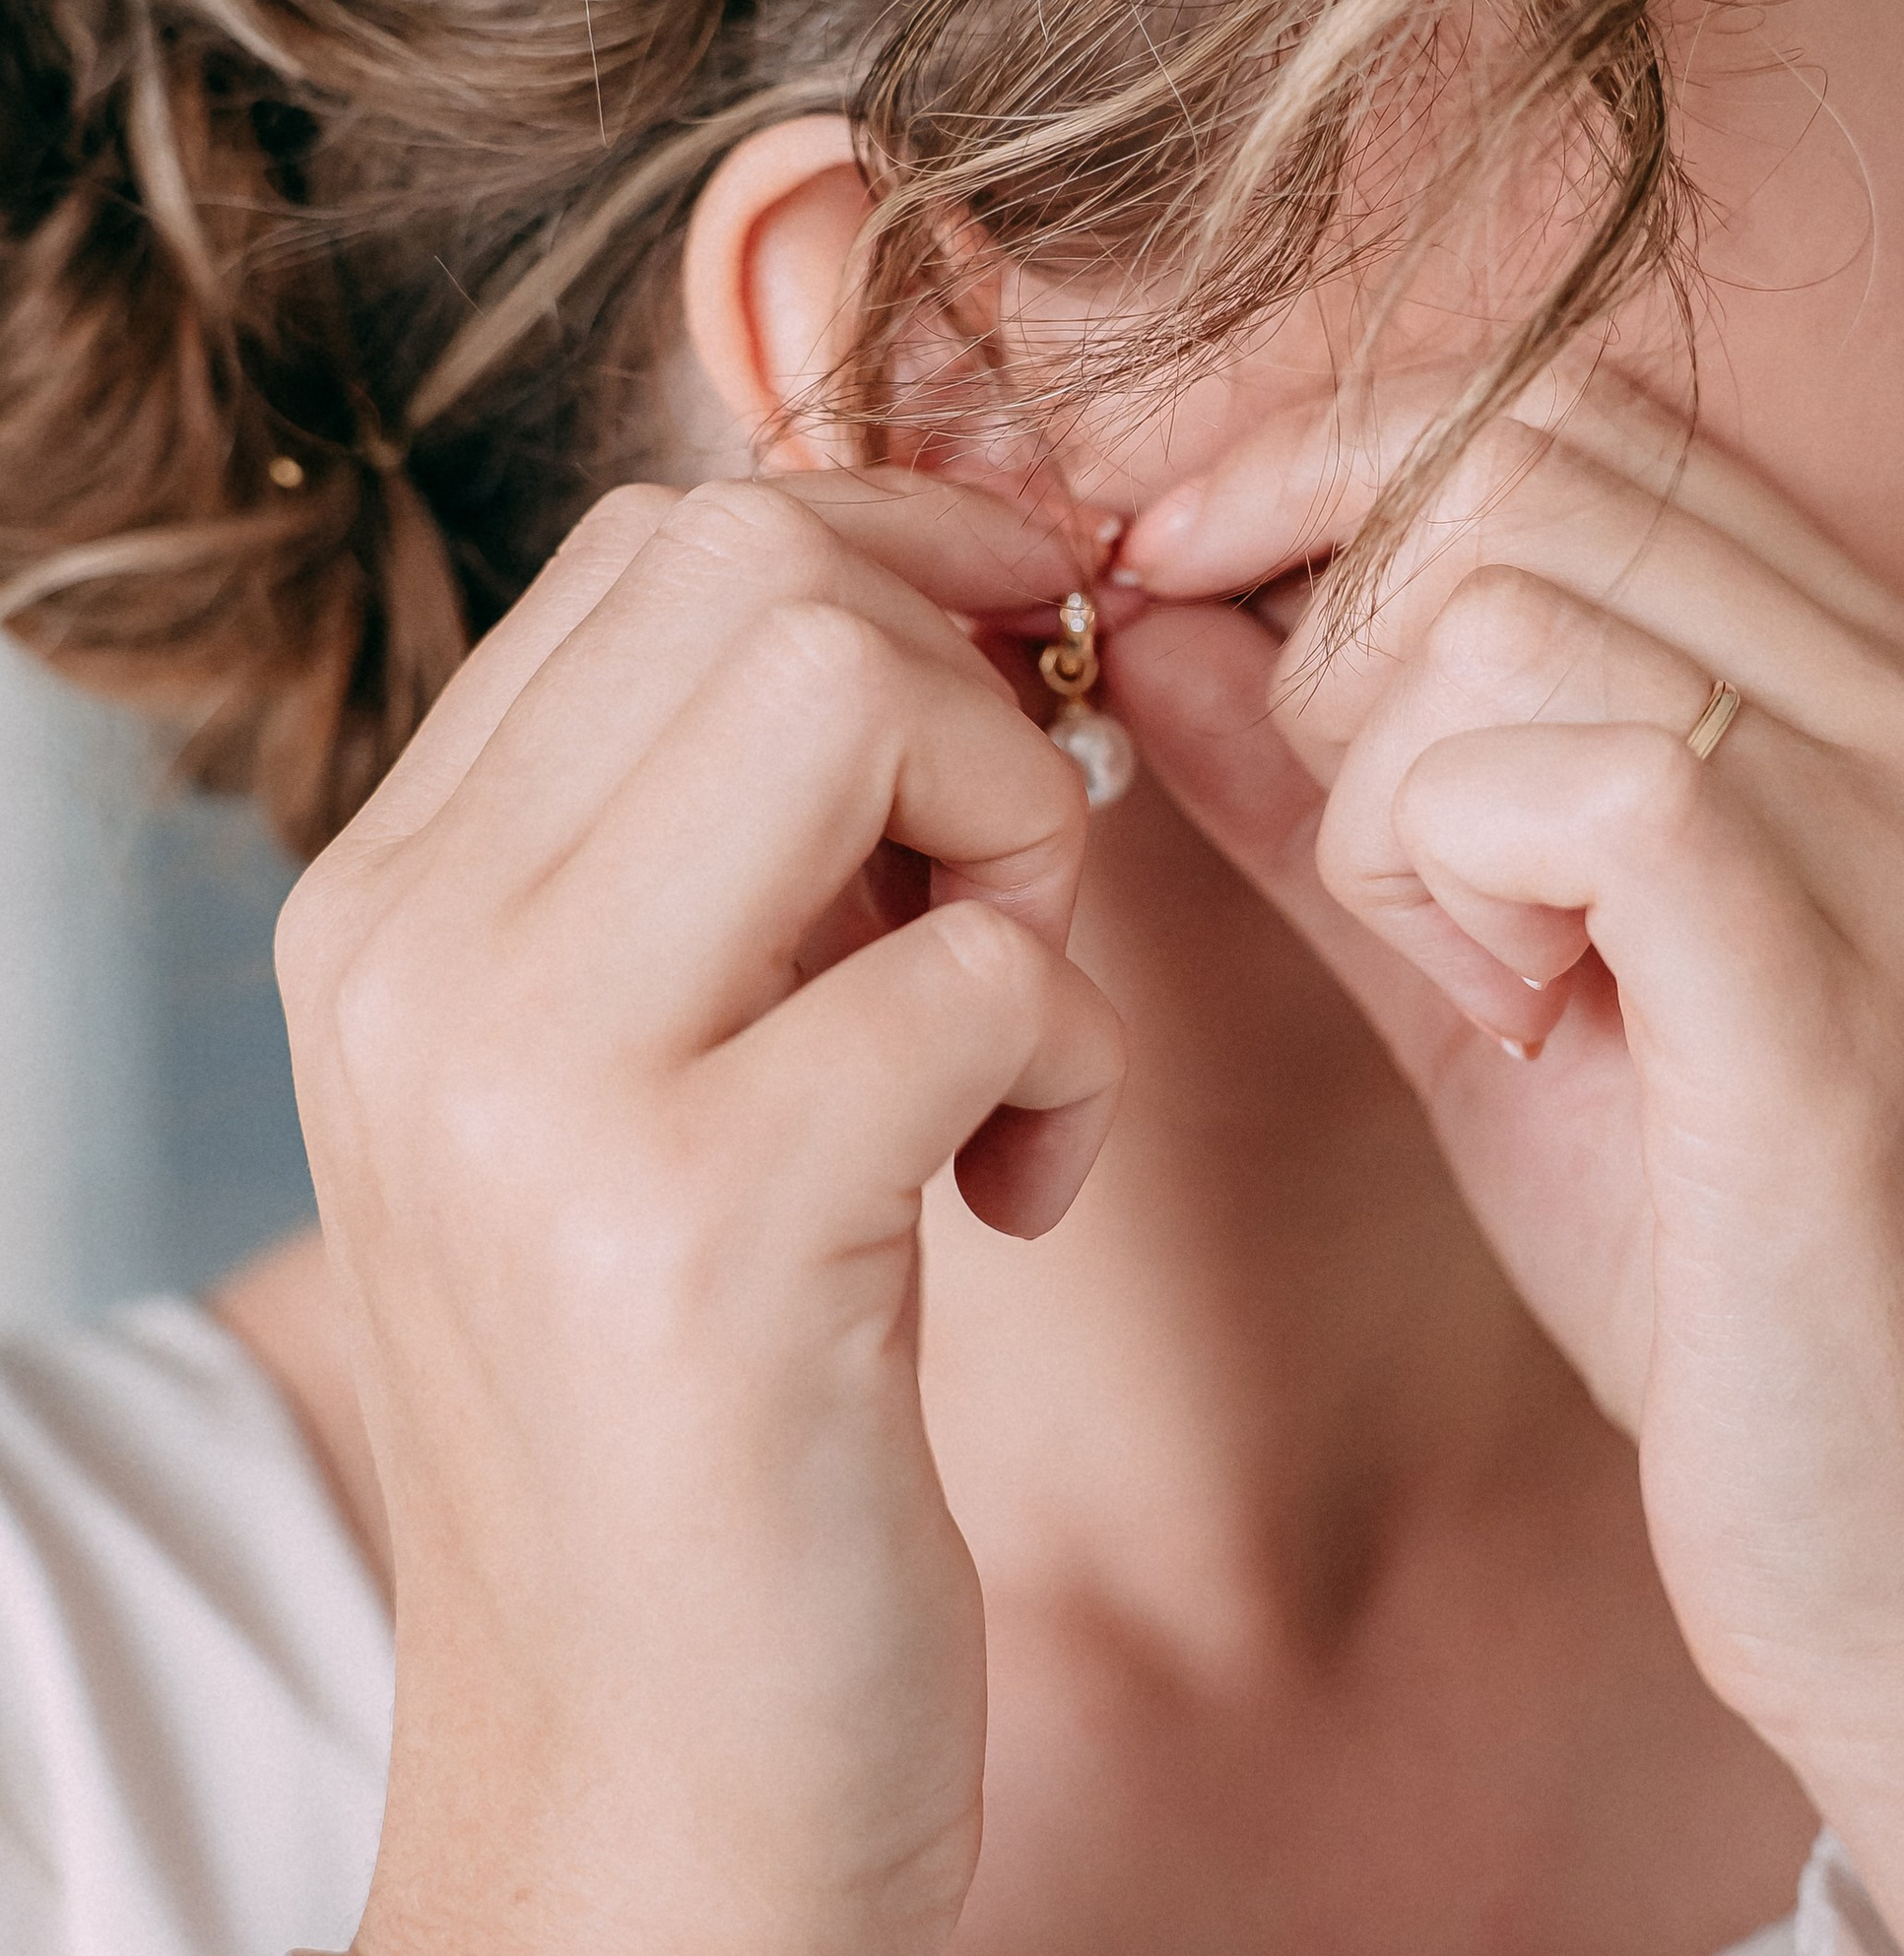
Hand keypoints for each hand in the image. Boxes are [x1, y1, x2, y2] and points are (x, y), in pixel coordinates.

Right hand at [276, 471, 1125, 1955]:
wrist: (650, 1789)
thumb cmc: (709, 1401)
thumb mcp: (665, 1070)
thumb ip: (740, 842)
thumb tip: (957, 605)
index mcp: (398, 897)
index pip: (665, 546)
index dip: (898, 569)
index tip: (1013, 691)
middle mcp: (416, 954)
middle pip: (767, 571)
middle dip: (975, 689)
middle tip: (1010, 887)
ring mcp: (531, 1086)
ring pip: (857, 696)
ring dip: (1022, 839)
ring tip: (1013, 1030)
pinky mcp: (694, 1234)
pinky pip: (988, 970)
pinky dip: (1073, 1059)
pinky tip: (1018, 1200)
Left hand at [1112, 373, 1903, 1950]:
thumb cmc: (1695, 1238)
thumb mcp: (1465, 959)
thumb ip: (1315, 775)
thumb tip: (1145, 609)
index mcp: (1838, 657)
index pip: (1550, 404)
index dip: (1320, 464)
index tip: (1171, 569)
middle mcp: (1897, 689)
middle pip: (1507, 470)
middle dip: (1338, 645)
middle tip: (1388, 866)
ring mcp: (1893, 814)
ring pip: (1498, 611)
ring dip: (1388, 800)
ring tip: (1485, 976)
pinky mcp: (1838, 967)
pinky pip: (1561, 773)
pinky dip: (1448, 878)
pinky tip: (1517, 1014)